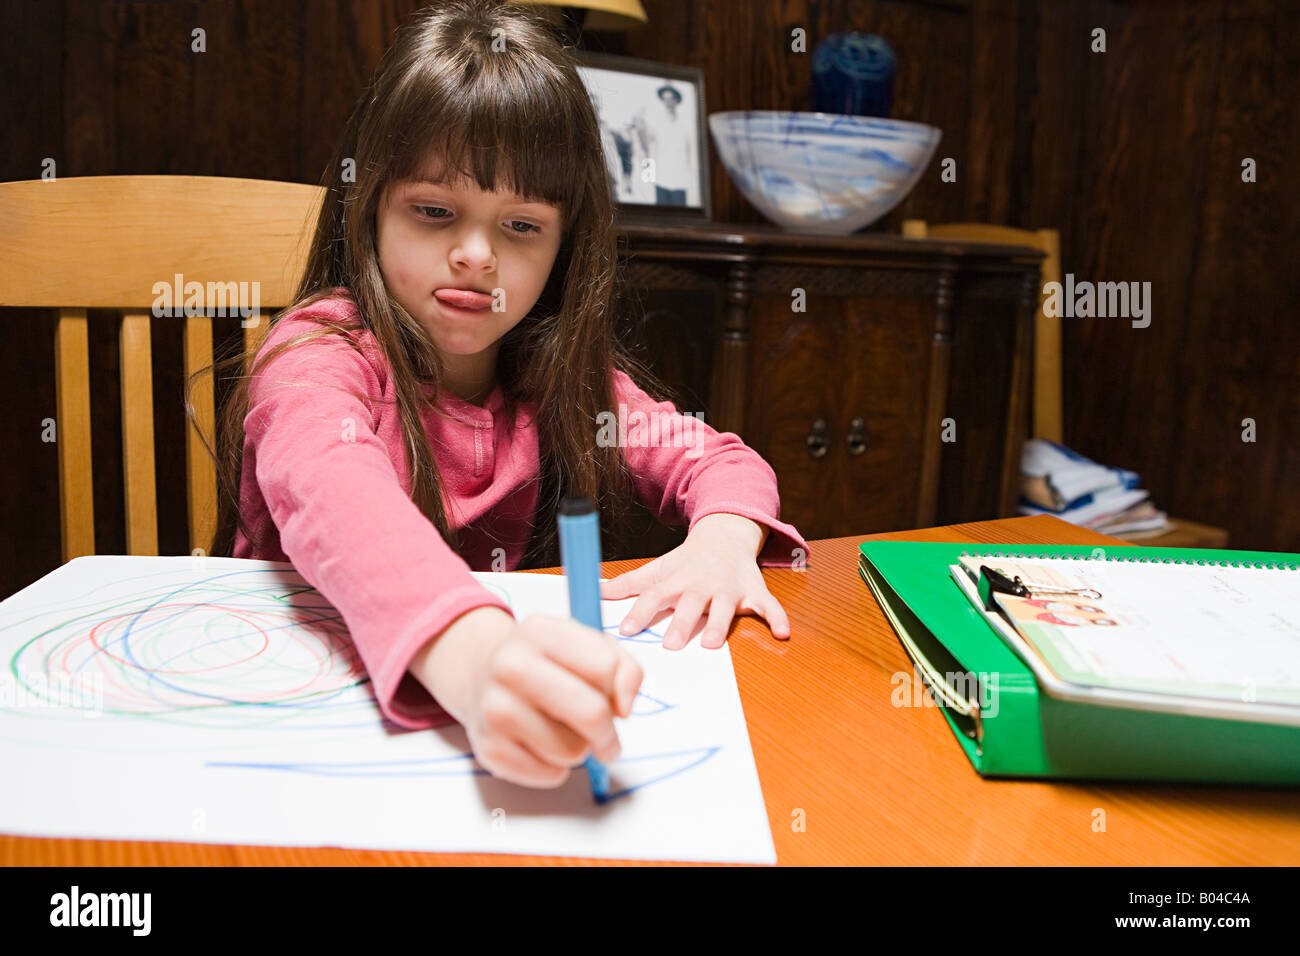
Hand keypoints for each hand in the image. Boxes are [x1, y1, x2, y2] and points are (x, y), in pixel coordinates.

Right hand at [412, 608, 642, 788]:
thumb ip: (622, 667)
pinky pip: (550, 775)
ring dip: (578, 749)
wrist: (480, 674)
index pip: (605, 668)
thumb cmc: (543, 662)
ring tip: (559, 731)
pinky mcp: (489, 748)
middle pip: (590, 713)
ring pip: (572, 751)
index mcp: (540, 632)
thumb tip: (625, 707)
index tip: (614, 702)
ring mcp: (495, 708)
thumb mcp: (585, 644)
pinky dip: (555, 768)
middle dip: (608, 734)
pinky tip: (540, 745)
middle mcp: (511, 666)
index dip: (619, 691)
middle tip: (607, 740)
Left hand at [600, 513, 790, 649]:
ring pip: (726, 607)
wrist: (726, 534)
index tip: (625, 631)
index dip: (639, 613)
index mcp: (677, 581)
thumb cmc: (688, 560)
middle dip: (682, 623)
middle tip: (672, 646)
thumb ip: (631, 584)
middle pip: (691, 604)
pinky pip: (768, 605)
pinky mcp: (753, 591)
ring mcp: (729, 589)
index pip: (655, 596)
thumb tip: (596, 592)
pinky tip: (783, 633)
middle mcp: (702, 585)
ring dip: (721, 624)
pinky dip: (777, 617)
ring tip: (713, 643)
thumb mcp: (659, 568)